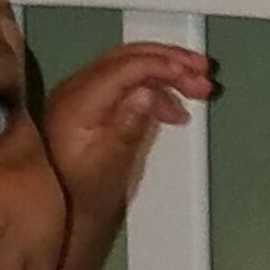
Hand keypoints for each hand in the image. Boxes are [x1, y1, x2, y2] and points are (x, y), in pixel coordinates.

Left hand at [43, 42, 212, 224]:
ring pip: (128, 64)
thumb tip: (147, 94)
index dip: (162, 66)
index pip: (123, 68)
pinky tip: (173, 104)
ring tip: (197, 87)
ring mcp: (80, 93)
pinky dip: (152, 85)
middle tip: (202, 73)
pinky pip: (124, 79)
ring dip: (164, 70)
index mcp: (76, 103)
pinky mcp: (90, 101)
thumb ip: (128, 128)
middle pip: (127, 57)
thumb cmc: (87, 194)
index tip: (192, 76)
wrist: (67, 211)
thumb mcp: (111, 166)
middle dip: (168, 61)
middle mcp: (74, 90)